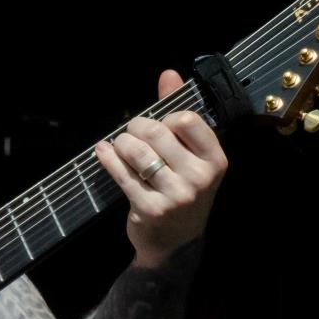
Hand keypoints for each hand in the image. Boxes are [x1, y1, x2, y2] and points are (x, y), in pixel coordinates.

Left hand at [93, 69, 227, 269]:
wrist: (176, 243)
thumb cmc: (183, 190)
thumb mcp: (190, 156)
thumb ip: (180, 114)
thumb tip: (169, 74)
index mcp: (215, 160)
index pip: (186, 119)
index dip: (167, 118)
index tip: (161, 128)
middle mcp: (199, 177)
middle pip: (156, 132)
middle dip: (136, 127)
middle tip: (132, 133)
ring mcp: (175, 195)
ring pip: (136, 151)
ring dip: (121, 143)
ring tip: (121, 147)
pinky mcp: (149, 208)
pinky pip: (121, 173)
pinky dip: (107, 158)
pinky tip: (103, 152)